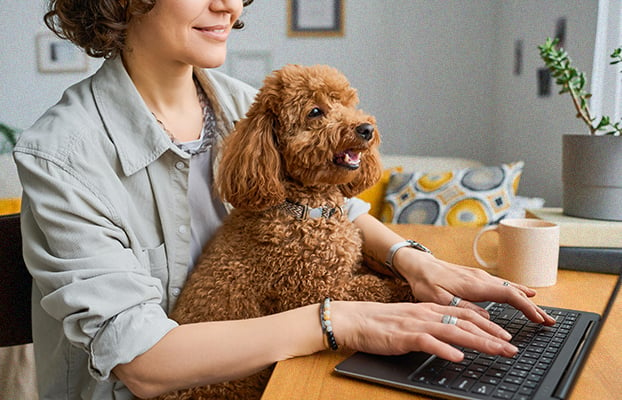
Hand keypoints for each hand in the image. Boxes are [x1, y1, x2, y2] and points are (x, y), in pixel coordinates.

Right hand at [331, 301, 517, 361]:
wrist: (357, 320)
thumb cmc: (383, 323)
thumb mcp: (412, 320)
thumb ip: (433, 326)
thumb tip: (454, 339)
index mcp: (431, 310)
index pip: (467, 316)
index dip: (489, 325)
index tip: (506, 336)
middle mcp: (428, 314)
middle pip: (467, 324)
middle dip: (492, 336)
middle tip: (511, 348)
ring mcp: (417, 324)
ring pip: (454, 332)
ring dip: (479, 342)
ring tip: (497, 351)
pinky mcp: (405, 336)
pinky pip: (429, 342)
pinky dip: (445, 349)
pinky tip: (458, 357)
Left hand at [393, 248, 555, 325]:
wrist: (418, 265)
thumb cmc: (425, 282)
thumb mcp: (439, 298)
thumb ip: (463, 307)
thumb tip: (486, 317)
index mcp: (474, 285)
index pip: (508, 295)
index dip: (526, 307)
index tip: (538, 319)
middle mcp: (481, 278)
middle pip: (514, 292)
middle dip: (533, 307)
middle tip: (549, 322)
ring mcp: (480, 276)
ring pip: (510, 288)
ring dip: (528, 301)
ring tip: (542, 314)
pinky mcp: (477, 277)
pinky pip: (502, 285)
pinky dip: (517, 292)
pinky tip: (525, 294)